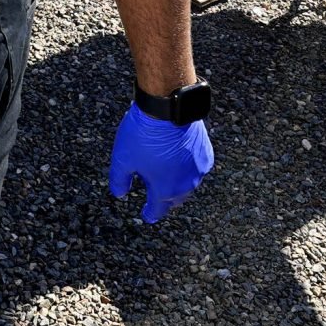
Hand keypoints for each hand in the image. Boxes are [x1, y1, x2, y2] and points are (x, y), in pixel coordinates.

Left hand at [108, 103, 213, 222]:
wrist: (168, 109)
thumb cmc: (144, 135)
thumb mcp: (122, 159)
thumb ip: (119, 181)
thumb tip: (119, 194)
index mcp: (165, 189)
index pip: (157, 209)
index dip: (150, 213)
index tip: (147, 215)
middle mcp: (186, 184)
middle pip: (174, 199)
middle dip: (164, 199)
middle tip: (154, 194)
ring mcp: (199, 169)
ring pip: (187, 184)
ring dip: (176, 183)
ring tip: (163, 175)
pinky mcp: (206, 154)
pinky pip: (196, 168)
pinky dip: (186, 168)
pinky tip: (178, 160)